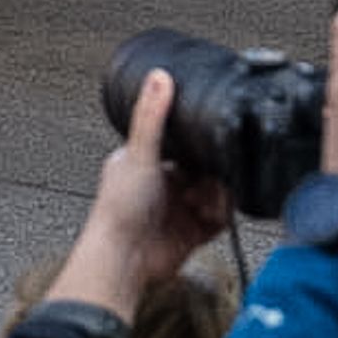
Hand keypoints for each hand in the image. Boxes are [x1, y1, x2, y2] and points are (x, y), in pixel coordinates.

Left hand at [42, 70, 229, 315]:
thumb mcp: (138, 155)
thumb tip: (158, 77)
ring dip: (216, 196)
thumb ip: (151, 117)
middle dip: (212, 175)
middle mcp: (162, 184)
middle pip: (205, 169)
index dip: (199, 145)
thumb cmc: (117, 212)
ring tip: (204, 202)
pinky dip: (219, 216)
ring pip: (215, 193)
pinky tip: (211, 216)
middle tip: (209, 180)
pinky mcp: (191, 232)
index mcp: (145, 162)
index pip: (182, 144)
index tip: (209, 146)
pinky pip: (218, 219)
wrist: (124, 261)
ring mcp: (178, 209)